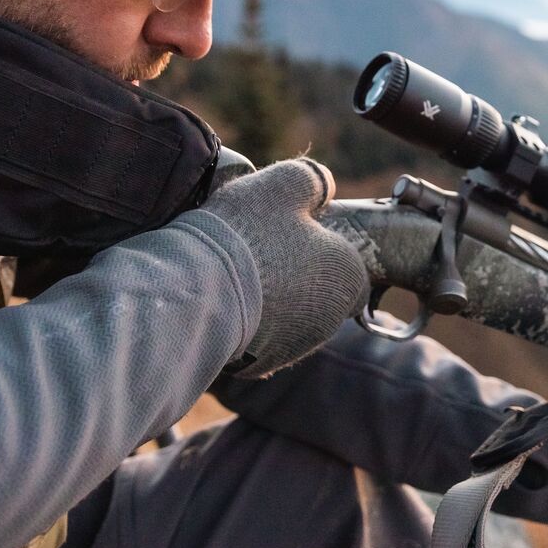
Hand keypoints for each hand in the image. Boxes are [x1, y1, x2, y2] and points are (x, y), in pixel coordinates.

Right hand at [198, 158, 370, 377]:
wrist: (199, 290)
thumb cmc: (250, 232)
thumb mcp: (288, 182)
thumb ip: (315, 181)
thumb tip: (323, 189)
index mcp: (349, 276)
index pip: (344, 261)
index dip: (317, 242)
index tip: (286, 230)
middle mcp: (332, 320)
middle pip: (316, 288)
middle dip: (292, 270)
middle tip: (257, 247)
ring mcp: (295, 348)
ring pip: (287, 314)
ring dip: (269, 296)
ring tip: (234, 271)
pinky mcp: (260, 366)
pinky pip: (257, 336)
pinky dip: (245, 320)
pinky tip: (223, 298)